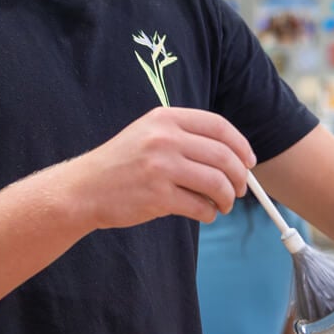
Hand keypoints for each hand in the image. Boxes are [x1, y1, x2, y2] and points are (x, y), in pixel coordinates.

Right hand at [67, 106, 255, 228]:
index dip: (240, 145)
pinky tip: (204, 214)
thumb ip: (185, 137)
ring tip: (223, 204)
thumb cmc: (122, 164)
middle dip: (240, 176)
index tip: (249, 161)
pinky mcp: (157, 195)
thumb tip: (233, 156)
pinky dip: (208, 213)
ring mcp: (161, 167)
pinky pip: (199, 206)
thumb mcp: (149, 134)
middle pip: (223, 156)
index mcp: (165, 119)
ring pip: (216, 183)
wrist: (83, 189)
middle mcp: (165, 139)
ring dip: (227, 198)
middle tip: (241, 189)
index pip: (218, 126)